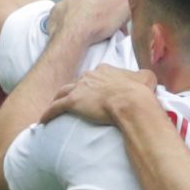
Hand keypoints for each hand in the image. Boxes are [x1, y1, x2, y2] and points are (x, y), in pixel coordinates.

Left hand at [41, 65, 156, 124]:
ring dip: (58, 99)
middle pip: (78, 82)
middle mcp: (89, 76)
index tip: (95, 92)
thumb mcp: (146, 78)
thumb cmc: (140, 93)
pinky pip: (55, 108)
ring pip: (62, 92)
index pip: (95, 75)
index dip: (94, 84)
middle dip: (76, 90)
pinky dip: (48, 113)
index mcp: (104, 70)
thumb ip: (142, 76)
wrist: (131, 103)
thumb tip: (145, 78)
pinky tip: (43, 120)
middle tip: (77, 100)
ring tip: (55, 107)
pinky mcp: (72, 103)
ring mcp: (79, 88)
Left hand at [46, 0, 130, 44]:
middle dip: (98, 11)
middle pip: (95, 1)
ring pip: (79, 6)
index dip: (115, 10)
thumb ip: (130, 2)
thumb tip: (130, 3)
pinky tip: (73, 30)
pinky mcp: (57, 10)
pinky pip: (64, 14)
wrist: (73, 34)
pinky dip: (68, 20)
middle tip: (101, 27)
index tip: (115, 22)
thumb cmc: (99, 23)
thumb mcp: (125, 11)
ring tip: (86, 30)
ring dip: (83, 15)